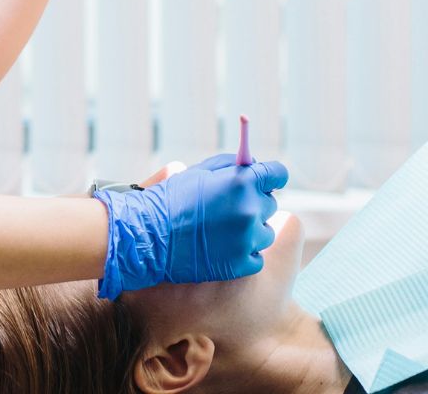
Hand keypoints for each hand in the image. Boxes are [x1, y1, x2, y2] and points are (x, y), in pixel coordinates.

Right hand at [92, 154, 287, 299]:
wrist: (150, 236)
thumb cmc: (171, 199)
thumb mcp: (198, 172)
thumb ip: (229, 164)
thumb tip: (253, 164)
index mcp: (240, 183)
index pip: (277, 173)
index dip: (272, 175)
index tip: (267, 180)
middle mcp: (250, 210)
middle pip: (270, 203)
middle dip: (254, 202)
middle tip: (229, 206)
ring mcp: (247, 239)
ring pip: (265, 232)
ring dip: (250, 229)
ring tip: (222, 229)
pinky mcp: (242, 264)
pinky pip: (256, 256)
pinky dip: (243, 252)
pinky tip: (221, 246)